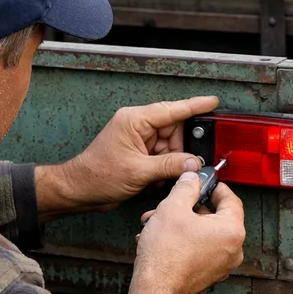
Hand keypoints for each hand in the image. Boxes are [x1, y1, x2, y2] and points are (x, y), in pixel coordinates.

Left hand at [35, 96, 218, 217]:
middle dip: (180, 148)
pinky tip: (154, 179)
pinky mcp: (139, 153)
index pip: (172, 110)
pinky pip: (162, 156)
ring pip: (170, 146)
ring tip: (161, 176)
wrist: (80, 190)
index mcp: (135, 120)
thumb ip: (170, 165)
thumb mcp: (138, 171)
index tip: (212, 102)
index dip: (195, 106)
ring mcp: (138, 139)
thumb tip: (193, 162)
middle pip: (174, 130)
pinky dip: (164, 168)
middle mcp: (137, 126)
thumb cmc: (98, 175)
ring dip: (171, 162)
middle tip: (187, 163)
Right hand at [127, 173, 245, 293]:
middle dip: (190, 207)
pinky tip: (163, 236)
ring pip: (204, 233)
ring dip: (182, 223)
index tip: (205, 182)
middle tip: (175, 201)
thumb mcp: (173, 207)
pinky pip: (200, 248)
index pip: (231, 199)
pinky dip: (184, 239)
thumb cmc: (166, 256)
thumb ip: (186, 187)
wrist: (154, 289)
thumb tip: (191, 179)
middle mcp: (232, 249)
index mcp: (232, 231)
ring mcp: (222, 264)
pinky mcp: (209, 273)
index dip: (215, 187)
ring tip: (160, 221)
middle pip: (215, 216)